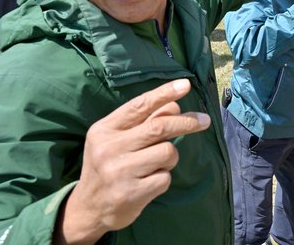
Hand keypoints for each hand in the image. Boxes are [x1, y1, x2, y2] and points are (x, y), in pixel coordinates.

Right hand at [54, 79, 210, 244]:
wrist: (88, 208)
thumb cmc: (108, 165)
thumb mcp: (116, 139)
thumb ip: (142, 122)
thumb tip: (174, 105)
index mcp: (104, 130)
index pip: (138, 106)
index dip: (164, 93)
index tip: (185, 85)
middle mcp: (109, 149)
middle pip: (159, 127)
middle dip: (187, 122)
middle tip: (204, 120)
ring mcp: (119, 172)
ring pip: (167, 152)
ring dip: (170, 157)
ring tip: (156, 165)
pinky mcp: (131, 193)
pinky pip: (165, 177)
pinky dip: (163, 178)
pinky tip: (148, 183)